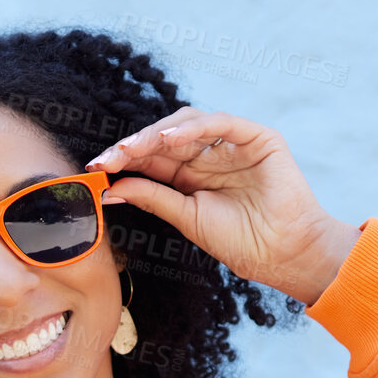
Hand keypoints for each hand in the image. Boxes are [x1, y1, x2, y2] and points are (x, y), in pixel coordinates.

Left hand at [86, 109, 359, 304]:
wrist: (282, 254)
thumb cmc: (240, 242)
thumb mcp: (186, 218)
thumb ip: (152, 197)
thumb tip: (111, 187)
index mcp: (191, 175)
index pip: (151, 158)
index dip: (124, 159)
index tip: (95, 168)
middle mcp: (209, 155)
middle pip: (164, 139)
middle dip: (133, 146)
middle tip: (107, 158)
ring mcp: (232, 144)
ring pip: (187, 124)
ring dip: (155, 134)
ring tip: (132, 148)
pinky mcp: (257, 138)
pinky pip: (219, 123)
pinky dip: (192, 128)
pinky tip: (168, 140)